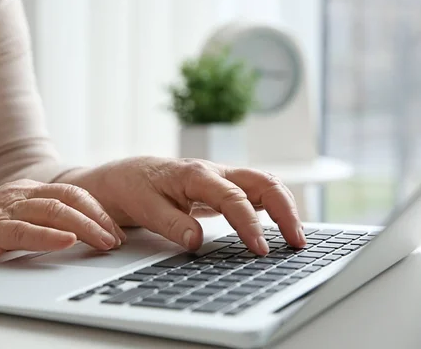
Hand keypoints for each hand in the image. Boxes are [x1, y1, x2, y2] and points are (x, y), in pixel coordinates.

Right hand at [0, 180, 124, 268]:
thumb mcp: (14, 218)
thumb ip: (41, 220)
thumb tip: (77, 234)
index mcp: (29, 190)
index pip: (74, 194)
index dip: (99, 210)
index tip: (116, 230)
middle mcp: (21, 193)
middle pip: (71, 198)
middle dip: (99, 218)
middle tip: (118, 238)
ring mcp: (6, 208)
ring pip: (54, 211)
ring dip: (84, 227)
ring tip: (103, 242)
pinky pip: (25, 230)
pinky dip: (49, 236)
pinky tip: (66, 242)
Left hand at [59, 157, 305, 254]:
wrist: (124, 176)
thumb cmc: (132, 187)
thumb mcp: (144, 207)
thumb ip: (171, 223)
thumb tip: (196, 241)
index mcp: (196, 174)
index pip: (232, 198)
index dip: (249, 224)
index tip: (260, 249)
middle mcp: (214, 172)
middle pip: (263, 182)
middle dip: (286, 210)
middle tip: (297, 242)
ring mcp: (221, 178)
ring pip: (264, 184)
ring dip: (283, 207)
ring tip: (295, 238)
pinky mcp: (221, 187)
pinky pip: (254, 193)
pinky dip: (271, 207)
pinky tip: (277, 226)